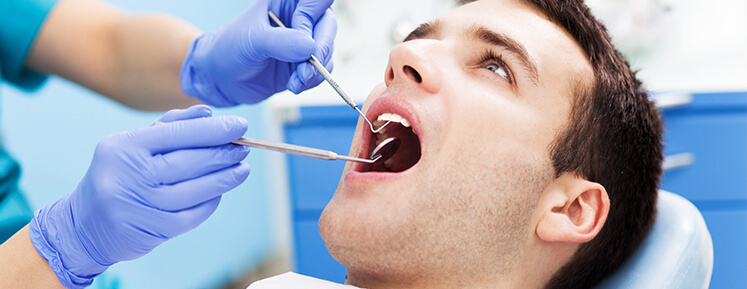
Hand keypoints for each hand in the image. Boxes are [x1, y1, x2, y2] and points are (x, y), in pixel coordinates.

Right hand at [29, 105, 250, 287]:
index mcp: (124, 147)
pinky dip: (211, 202)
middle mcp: (129, 175)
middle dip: (224, 153)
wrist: (84, 224)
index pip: (178, 133)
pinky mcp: (150, 230)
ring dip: (225, 179)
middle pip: (190, 161)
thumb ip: (171, 126)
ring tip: (242, 168)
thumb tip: (208, 111)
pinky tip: (220, 192)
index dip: (214, 129)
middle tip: (245, 147)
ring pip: (196, 190)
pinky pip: (193, 214)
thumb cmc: (119, 175)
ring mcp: (140, 205)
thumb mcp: (134, 144)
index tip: (240, 125)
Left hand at [180, 0, 336, 105]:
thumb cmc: (230, 49)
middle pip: (328, 26)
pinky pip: (322, 69)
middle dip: (320, 51)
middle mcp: (299, 18)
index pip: (317, 0)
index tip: (300, 37)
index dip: (311, 17)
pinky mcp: (305, 63)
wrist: (221, 78)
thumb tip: (310, 47)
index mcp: (286, 2)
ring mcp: (304, 41)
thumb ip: (280, 41)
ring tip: (295, 82)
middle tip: (305, 71)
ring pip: (327, 50)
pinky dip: (312, 80)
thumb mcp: (252, 40)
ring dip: (315, 71)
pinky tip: (294, 85)